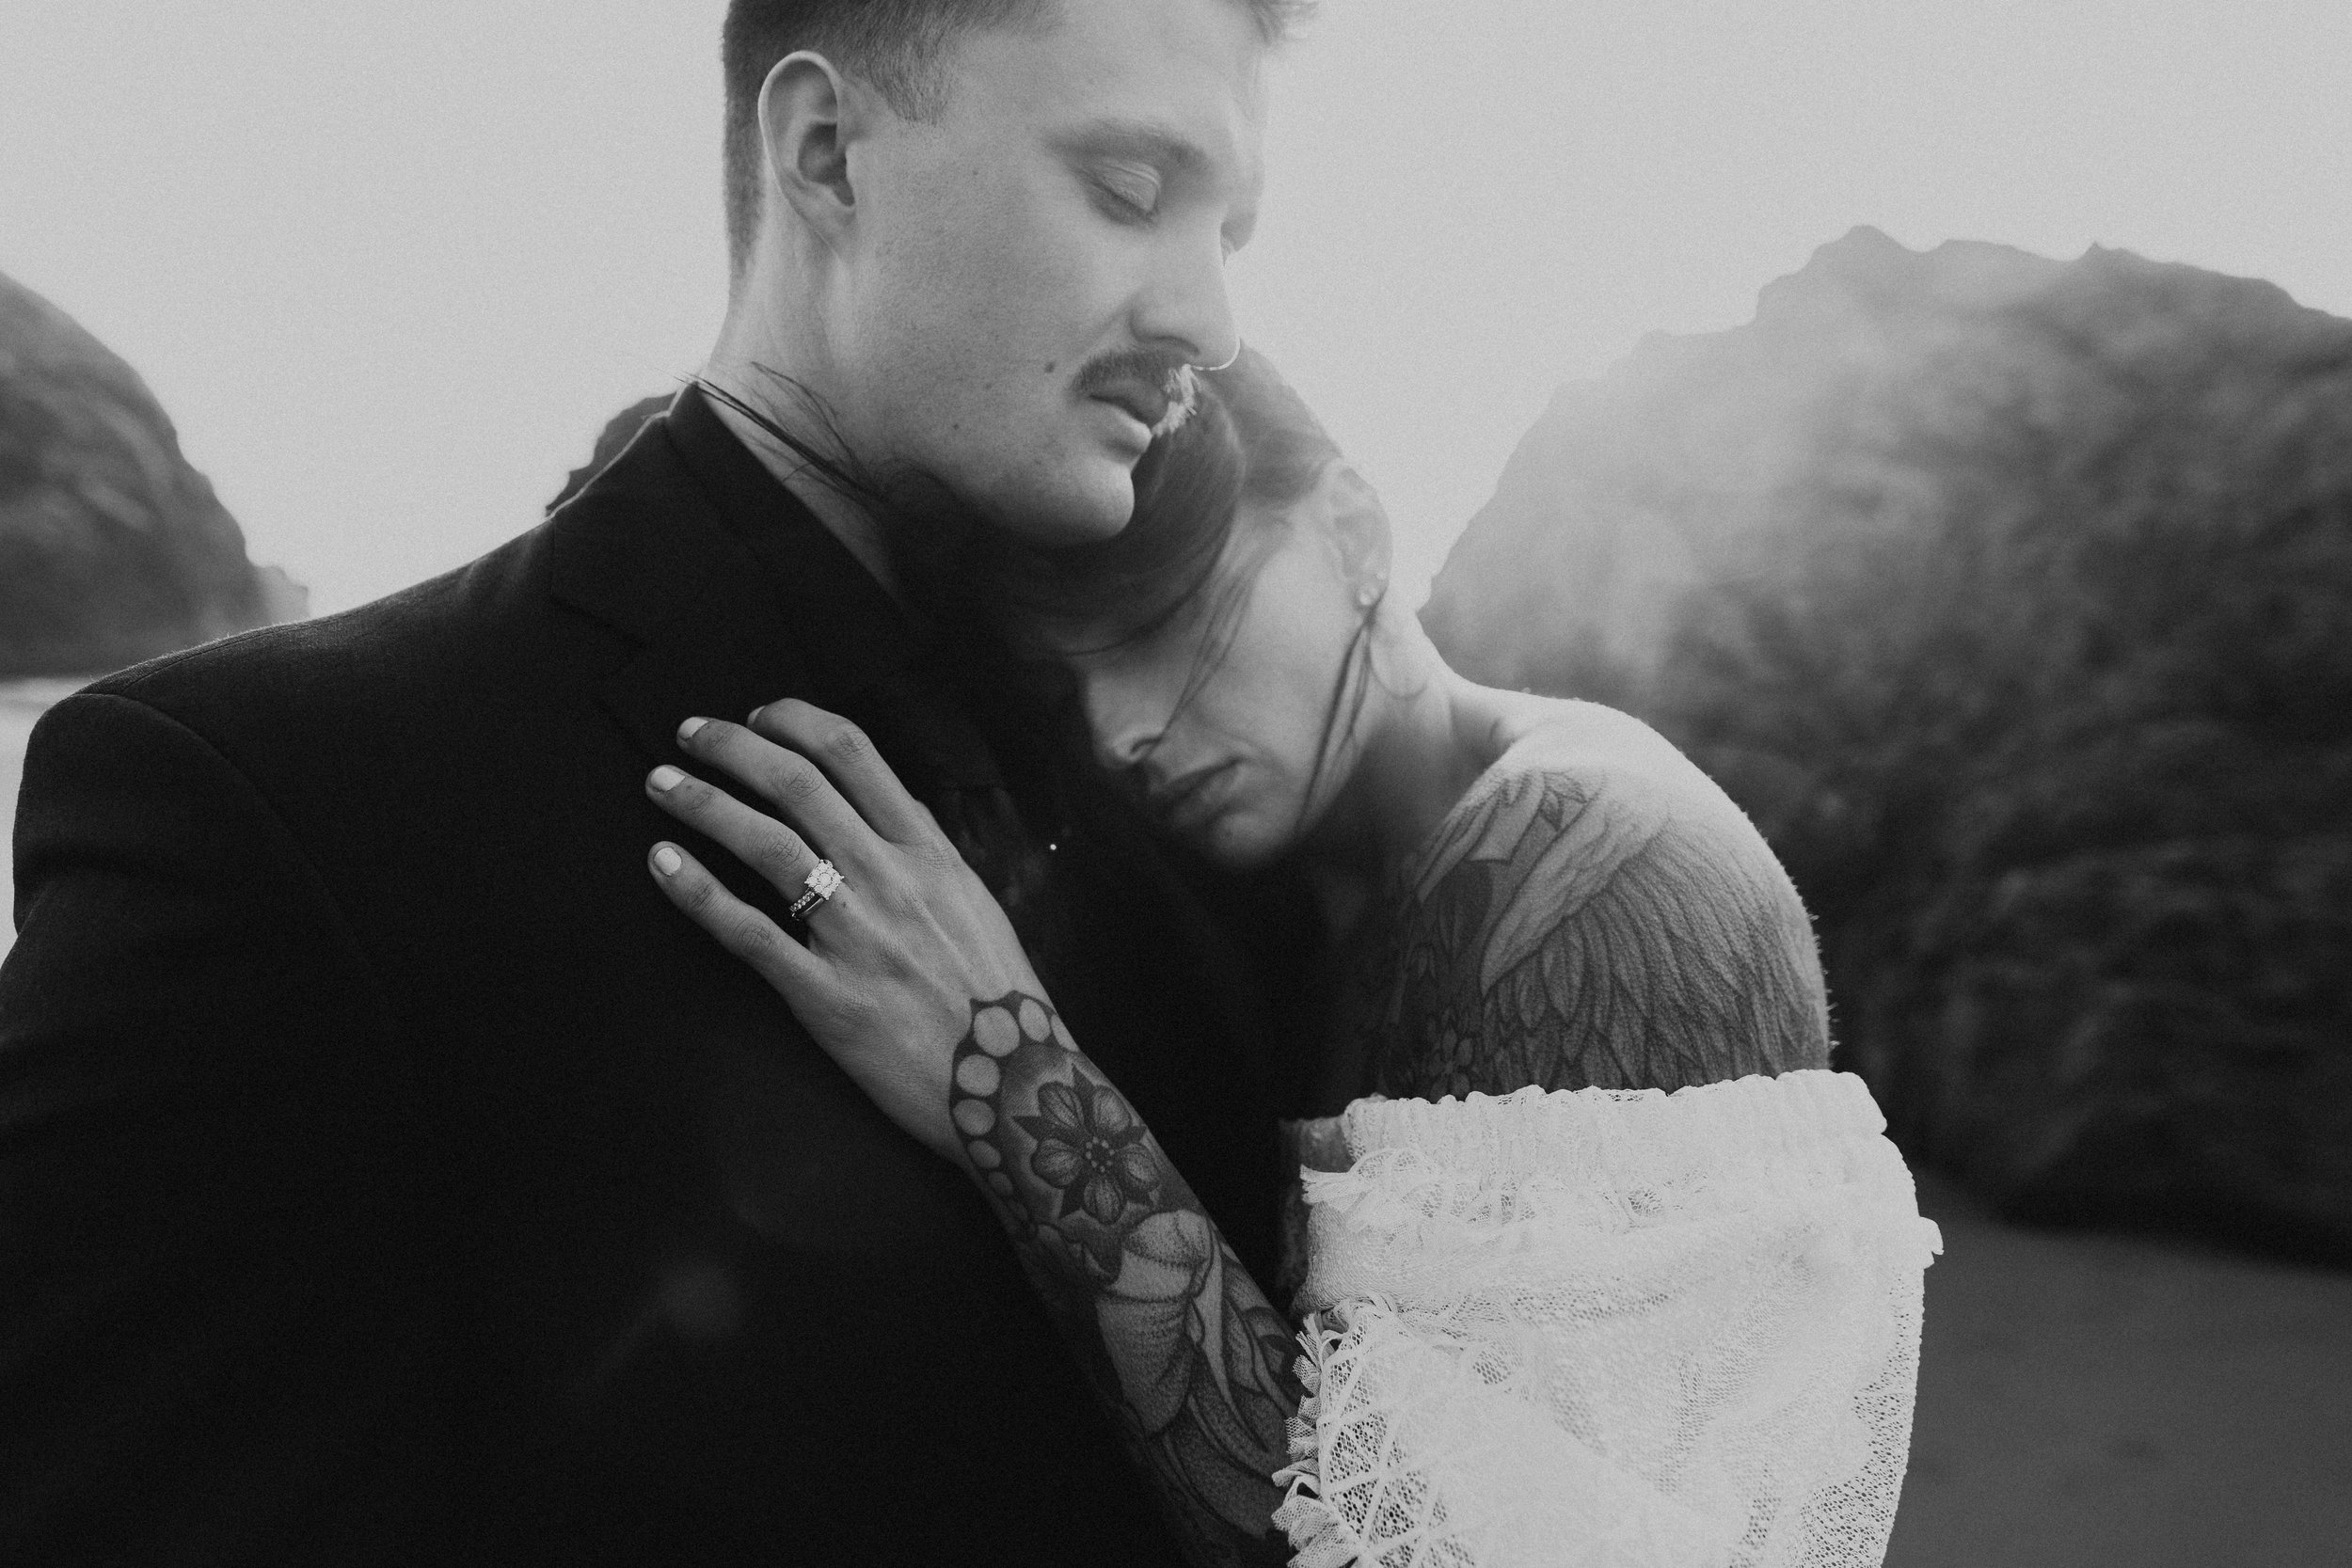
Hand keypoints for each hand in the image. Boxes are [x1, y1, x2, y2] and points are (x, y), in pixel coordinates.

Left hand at [642, 700, 1041, 1165]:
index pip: (854, 753)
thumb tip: (887, 802)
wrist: (1014, 1086)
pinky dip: (698, 891)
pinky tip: (663, 863)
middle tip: (688, 734)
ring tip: (662, 785)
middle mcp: (890, 880)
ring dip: (704, 804)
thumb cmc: (996, 997)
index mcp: (929, 852)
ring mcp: (855, 936)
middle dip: (732, 747)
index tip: (757, 717)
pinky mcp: (825, 995)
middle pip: (797, 784)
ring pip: (767, 844)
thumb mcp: (974, 902)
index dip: (794, 722)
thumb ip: (927, 851)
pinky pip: (748, 932)